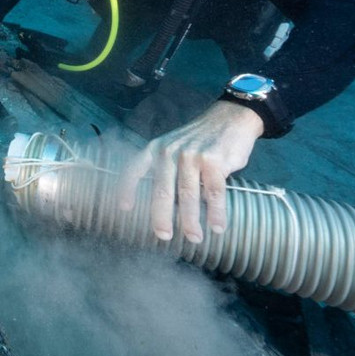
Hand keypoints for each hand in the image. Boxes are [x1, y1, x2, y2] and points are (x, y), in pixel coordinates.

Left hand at [115, 101, 263, 242]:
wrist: (231, 117)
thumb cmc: (200, 139)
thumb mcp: (174, 146)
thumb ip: (165, 169)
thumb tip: (162, 206)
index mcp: (156, 148)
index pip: (134, 169)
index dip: (126, 189)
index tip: (124, 208)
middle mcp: (170, 151)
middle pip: (161, 191)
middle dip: (161, 217)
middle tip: (163, 235)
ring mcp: (192, 155)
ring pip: (188, 195)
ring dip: (191, 221)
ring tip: (194, 238)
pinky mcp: (214, 161)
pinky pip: (213, 192)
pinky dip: (216, 213)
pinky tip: (217, 226)